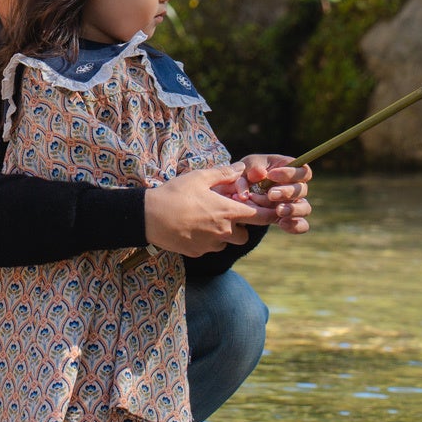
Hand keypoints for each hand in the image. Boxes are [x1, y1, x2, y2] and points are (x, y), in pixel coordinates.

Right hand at [144, 165, 265, 256]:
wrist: (149, 217)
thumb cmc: (175, 193)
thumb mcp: (199, 177)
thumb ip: (223, 174)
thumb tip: (241, 168)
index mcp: (227, 212)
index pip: (259, 217)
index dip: (268, 215)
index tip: (272, 212)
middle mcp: (223, 232)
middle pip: (245, 236)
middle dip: (241, 228)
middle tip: (228, 215)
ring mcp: (210, 244)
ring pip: (226, 243)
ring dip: (224, 235)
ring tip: (207, 221)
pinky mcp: (197, 252)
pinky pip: (209, 248)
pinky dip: (207, 241)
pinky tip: (194, 228)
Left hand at [232, 155, 311, 234]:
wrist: (239, 193)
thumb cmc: (247, 174)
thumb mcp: (246, 167)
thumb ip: (251, 168)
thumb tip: (260, 174)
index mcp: (290, 170)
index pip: (302, 170)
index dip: (291, 173)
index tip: (270, 175)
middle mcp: (295, 187)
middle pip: (302, 190)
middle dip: (287, 192)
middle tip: (270, 194)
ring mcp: (294, 203)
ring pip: (305, 208)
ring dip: (293, 209)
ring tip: (278, 211)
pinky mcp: (289, 218)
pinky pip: (301, 225)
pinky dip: (294, 226)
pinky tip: (282, 224)